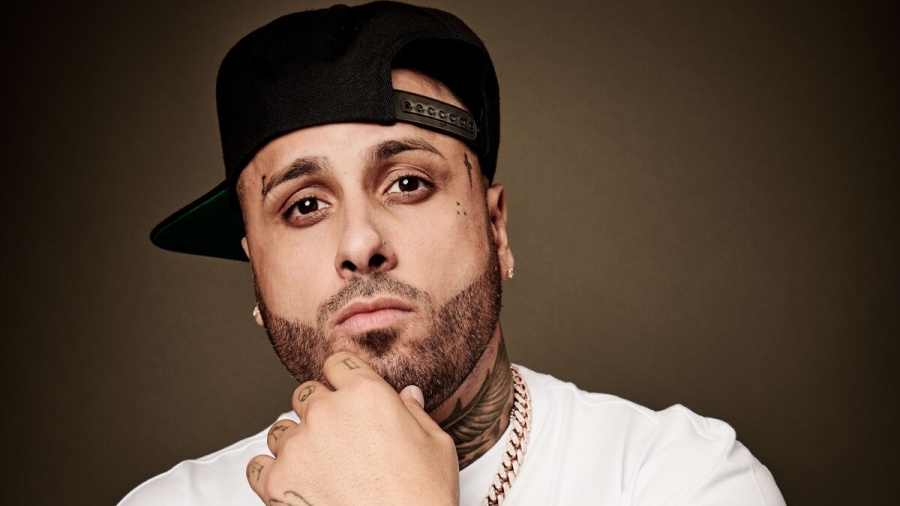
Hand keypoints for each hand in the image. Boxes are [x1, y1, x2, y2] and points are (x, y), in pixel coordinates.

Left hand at [247, 351, 459, 504]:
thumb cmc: (422, 497)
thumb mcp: (436, 446)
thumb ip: (415, 413)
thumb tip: (407, 397)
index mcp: (366, 395)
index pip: (337, 364)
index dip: (343, 379)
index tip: (344, 393)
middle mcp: (327, 413)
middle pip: (306, 395)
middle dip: (320, 412)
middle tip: (338, 439)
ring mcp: (298, 448)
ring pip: (281, 429)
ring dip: (296, 443)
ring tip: (319, 466)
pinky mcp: (277, 482)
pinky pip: (257, 465)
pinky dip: (271, 473)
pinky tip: (293, 482)